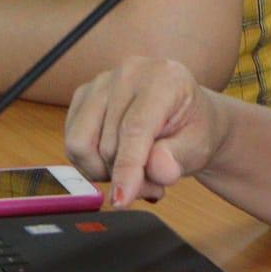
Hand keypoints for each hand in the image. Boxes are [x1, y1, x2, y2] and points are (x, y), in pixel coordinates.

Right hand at [64, 57, 229, 208]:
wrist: (188, 117)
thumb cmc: (194, 129)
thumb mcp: (197, 147)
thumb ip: (177, 159)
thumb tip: (158, 168)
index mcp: (164, 77)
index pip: (135, 129)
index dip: (127, 168)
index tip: (121, 199)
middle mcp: (129, 72)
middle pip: (107, 143)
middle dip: (126, 177)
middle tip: (153, 184)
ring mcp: (102, 81)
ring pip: (81, 143)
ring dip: (105, 170)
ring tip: (135, 171)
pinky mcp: (84, 95)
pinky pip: (73, 142)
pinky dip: (92, 162)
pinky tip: (118, 160)